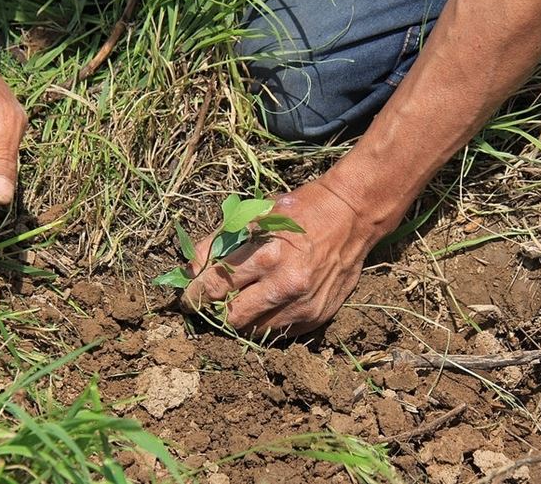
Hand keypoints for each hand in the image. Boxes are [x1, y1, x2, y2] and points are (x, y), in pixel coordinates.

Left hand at [180, 179, 385, 336]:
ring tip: (239, 302)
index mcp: (268, 254)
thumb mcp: (258, 214)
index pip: (217, 285)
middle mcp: (286, 285)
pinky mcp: (316, 317)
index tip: (188, 297)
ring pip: (254, 330)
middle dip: (216, 311)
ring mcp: (303, 305)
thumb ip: (222, 241)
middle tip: (210, 303)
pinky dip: (266, 321)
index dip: (195, 293)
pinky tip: (266, 304)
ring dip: (241, 319)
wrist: (352, 215)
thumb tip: (192, 267)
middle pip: (232, 316)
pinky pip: (278, 332)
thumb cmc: (301, 209)